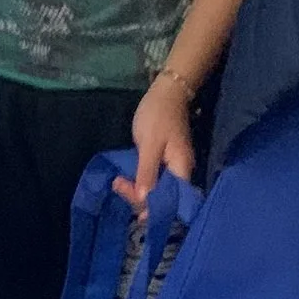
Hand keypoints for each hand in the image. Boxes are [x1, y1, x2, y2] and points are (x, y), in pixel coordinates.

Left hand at [117, 69, 197, 209]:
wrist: (167, 92)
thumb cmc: (158, 115)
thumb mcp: (149, 143)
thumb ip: (147, 172)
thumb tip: (144, 200)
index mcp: (181, 170)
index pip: (169, 201)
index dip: (149, 205)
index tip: (127, 192)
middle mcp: (181, 173)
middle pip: (163, 199)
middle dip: (139, 198)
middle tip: (117, 183)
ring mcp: (174, 168)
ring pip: (157, 191)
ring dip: (137, 190)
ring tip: (118, 182)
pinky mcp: (165, 163)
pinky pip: (155, 181)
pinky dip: (140, 183)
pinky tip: (126, 180)